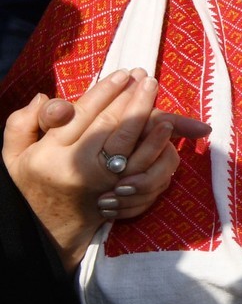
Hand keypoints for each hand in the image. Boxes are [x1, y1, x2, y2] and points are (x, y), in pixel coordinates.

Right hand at [2, 71, 208, 269]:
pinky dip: (157, 146)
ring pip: (130, 143)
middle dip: (130, 97)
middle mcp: (79, 167)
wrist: (47, 229)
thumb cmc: (32, 185)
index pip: (82, 114)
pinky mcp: (121, 195)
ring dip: (147, 116)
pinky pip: (145, 167)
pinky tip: (164, 128)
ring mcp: (103, 183)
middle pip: (110, 125)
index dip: (105, 91)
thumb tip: (43, 97)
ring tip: (156, 93)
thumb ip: (21, 125)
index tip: (122, 74)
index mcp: (51, 154)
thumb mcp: (14, 157)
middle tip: (145, 77)